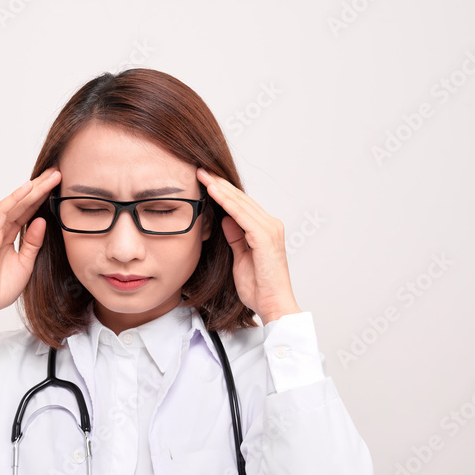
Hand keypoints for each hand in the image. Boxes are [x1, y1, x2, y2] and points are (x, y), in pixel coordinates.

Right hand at [0, 168, 60, 332]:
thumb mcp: (26, 262)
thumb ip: (33, 241)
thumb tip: (42, 220)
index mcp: (7, 233)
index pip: (28, 210)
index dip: (43, 197)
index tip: (60, 185)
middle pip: (23, 202)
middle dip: (41, 187)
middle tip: (58, 172)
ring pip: (15, 202)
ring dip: (33, 188)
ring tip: (51, 176)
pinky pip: (3, 211)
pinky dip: (16, 198)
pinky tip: (29, 188)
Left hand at [197, 167, 300, 322]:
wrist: (273, 305)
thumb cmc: (259, 288)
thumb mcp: (241, 259)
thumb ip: (236, 238)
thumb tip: (226, 220)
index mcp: (265, 230)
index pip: (241, 205)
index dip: (223, 192)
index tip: (205, 181)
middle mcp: (270, 225)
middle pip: (241, 199)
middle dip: (220, 183)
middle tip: (200, 169)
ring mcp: (269, 229)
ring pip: (241, 203)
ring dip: (220, 188)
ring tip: (203, 175)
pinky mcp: (265, 236)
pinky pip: (242, 214)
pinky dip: (227, 202)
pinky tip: (213, 192)